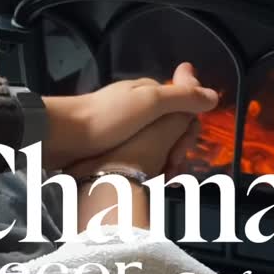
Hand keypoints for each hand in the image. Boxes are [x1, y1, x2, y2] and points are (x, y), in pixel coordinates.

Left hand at [42, 63, 216, 169]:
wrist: (60, 138)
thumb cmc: (106, 118)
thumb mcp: (150, 103)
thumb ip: (182, 98)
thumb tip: (214, 96)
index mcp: (149, 93)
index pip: (184, 109)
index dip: (188, 130)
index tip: (182, 150)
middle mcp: (139, 109)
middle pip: (172, 130)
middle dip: (176, 150)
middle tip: (170, 169)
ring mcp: (125, 129)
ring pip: (157, 147)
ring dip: (163, 162)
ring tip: (158, 178)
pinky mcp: (112, 149)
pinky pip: (140, 159)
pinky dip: (147, 169)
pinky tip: (144, 179)